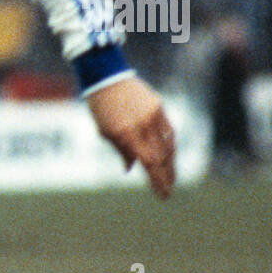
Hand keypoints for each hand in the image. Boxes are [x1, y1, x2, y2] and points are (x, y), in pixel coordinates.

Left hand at [86, 75, 176, 198]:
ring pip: (168, 145)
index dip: (157, 181)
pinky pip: (169, 129)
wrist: (107, 78)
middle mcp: (142, 126)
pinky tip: (170, 154)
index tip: (163, 195)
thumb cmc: (101, 107)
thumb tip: (131, 169)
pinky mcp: (159, 106)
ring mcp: (152, 115)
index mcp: (127, 135)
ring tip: (170, 175)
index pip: (148, 164)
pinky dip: (170, 143)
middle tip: (169, 189)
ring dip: (170, 162)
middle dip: (166, 176)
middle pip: (161, 157)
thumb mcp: (105, 132)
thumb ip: (122, 151)